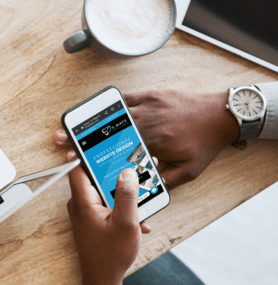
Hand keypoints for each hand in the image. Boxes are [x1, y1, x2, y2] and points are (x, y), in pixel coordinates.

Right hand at [54, 90, 239, 188]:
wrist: (222, 115)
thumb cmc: (205, 144)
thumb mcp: (189, 171)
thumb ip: (165, 182)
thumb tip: (142, 189)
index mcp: (152, 141)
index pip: (115, 149)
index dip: (92, 154)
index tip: (75, 157)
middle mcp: (147, 121)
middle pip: (107, 131)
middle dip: (82, 136)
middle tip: (62, 139)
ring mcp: (149, 106)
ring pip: (114, 115)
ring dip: (91, 121)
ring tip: (72, 125)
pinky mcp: (152, 95)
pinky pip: (127, 98)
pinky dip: (111, 104)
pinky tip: (97, 110)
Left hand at [67, 156, 150, 284]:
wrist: (102, 280)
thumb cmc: (110, 256)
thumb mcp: (126, 224)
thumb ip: (128, 196)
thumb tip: (127, 172)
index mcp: (83, 202)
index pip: (77, 168)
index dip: (87, 153)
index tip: (100, 141)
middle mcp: (80, 204)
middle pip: (95, 176)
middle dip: (116, 172)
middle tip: (137, 166)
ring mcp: (85, 211)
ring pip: (104, 190)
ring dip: (123, 192)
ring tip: (144, 192)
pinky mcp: (92, 218)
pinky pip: (107, 203)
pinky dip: (122, 206)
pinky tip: (139, 218)